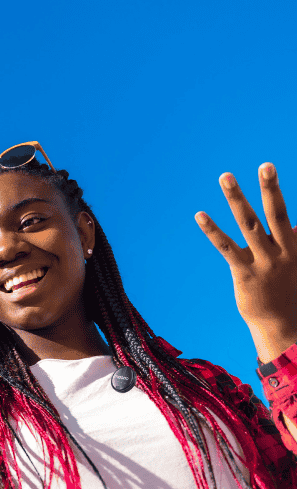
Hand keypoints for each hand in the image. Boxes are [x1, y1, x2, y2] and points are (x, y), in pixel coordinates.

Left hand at [195, 162, 296, 361]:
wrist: (282, 324)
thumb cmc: (289, 290)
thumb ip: (295, 241)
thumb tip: (295, 225)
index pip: (292, 216)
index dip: (285, 196)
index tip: (276, 171)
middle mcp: (284, 250)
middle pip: (278, 212)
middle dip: (272, 187)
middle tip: (266, 164)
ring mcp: (264, 261)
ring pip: (249, 223)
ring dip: (237, 198)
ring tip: (226, 175)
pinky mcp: (244, 272)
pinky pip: (226, 246)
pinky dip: (212, 230)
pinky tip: (200, 215)